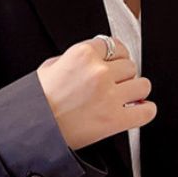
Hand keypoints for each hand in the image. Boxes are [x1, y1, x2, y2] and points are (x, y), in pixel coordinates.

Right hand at [36, 35, 156, 149]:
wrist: (32, 130)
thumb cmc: (36, 104)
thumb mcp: (49, 69)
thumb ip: (72, 60)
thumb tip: (87, 62)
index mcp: (83, 54)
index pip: (114, 46)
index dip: (116, 57)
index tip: (115, 65)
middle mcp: (99, 72)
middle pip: (130, 66)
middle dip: (123, 77)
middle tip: (115, 86)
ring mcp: (109, 96)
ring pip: (143, 85)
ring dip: (136, 92)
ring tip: (126, 98)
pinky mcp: (114, 120)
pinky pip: (146, 112)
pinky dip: (145, 111)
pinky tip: (138, 111)